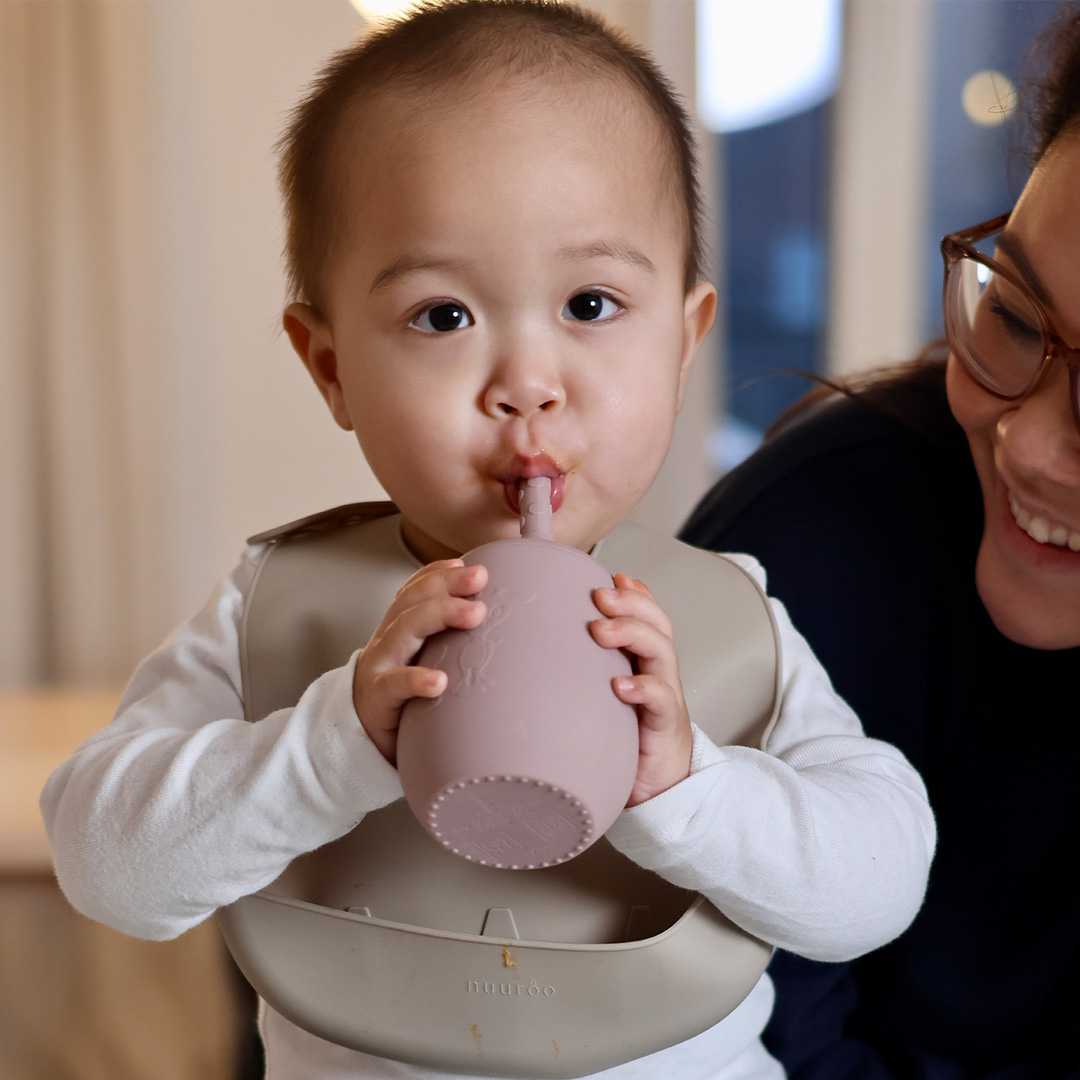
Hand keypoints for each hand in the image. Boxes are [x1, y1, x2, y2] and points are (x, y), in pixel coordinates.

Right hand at [353, 560, 487, 764]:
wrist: (361, 739)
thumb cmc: (404, 697)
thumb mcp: (424, 661)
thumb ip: (449, 642)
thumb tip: (500, 627)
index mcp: (401, 628)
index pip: (417, 590)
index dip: (441, 573)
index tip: (473, 566)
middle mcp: (389, 639)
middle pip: (413, 601)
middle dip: (447, 584)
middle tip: (481, 578)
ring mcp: (380, 665)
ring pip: (404, 629)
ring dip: (440, 615)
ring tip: (475, 614)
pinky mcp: (377, 698)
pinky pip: (394, 685)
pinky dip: (416, 680)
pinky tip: (439, 682)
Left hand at [590, 573, 691, 806]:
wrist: (656, 789)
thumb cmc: (622, 739)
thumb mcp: (597, 697)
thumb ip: (576, 672)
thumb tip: (522, 652)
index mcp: (641, 661)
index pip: (646, 615)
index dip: (635, 592)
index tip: (609, 575)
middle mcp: (656, 672)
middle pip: (657, 624)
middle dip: (631, 603)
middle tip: (600, 596)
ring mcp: (663, 697)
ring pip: (661, 652)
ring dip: (633, 634)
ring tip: (602, 630)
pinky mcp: (663, 727)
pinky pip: (660, 701)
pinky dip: (642, 688)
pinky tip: (620, 686)